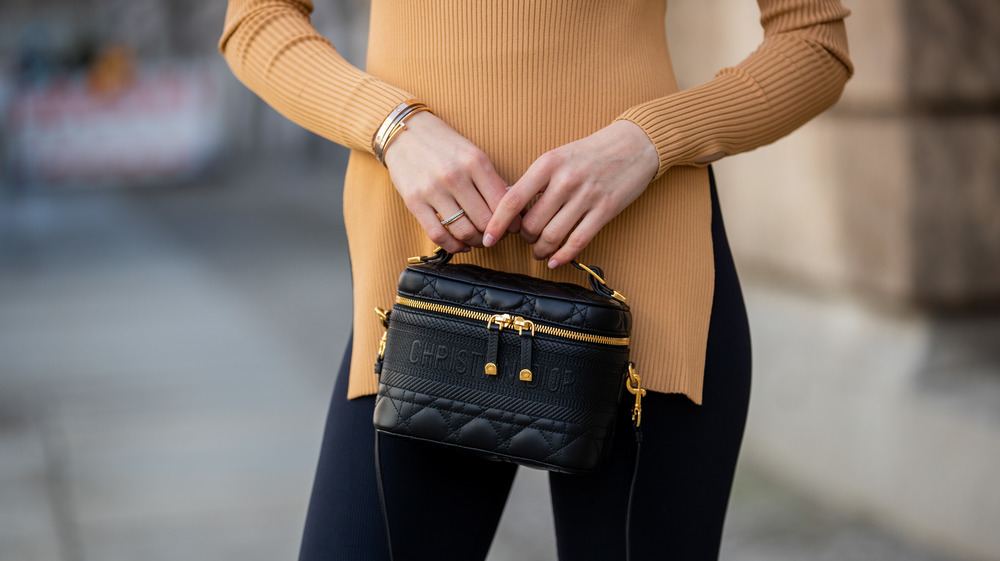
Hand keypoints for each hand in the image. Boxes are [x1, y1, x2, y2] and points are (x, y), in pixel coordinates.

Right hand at [383, 111, 516, 253]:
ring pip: (463, 231)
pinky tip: (460, 244)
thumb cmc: (444, 145)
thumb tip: (513, 208)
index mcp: (475, 161)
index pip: (502, 203)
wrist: (405, 132)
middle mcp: (454, 175)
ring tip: (478, 240)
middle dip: (494, 234)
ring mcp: (432, 189)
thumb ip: (492, 180)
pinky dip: (453, 246)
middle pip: (484, 221)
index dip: (511, 221)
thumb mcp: (472, 154)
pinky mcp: (413, 202)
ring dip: (475, 242)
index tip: (512, 227)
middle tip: (495, 235)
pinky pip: (438, 234)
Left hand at [483, 120, 657, 267]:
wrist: (633, 145)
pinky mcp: (605, 211)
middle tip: (525, 239)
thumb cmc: (590, 153)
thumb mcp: (557, 157)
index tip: (488, 238)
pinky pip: (578, 241)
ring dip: (541, 250)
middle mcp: (565, 181)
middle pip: (532, 223)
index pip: (513, 200)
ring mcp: (586, 196)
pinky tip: (555, 261)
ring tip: (539, 251)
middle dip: (524, 238)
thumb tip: (508, 205)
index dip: (497, 223)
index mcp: (547, 164)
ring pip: (552, 236)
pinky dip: (563, 256)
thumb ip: (534, 180)